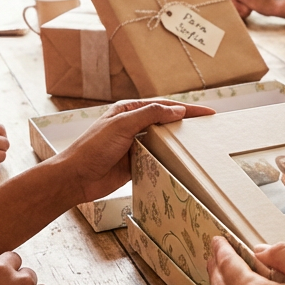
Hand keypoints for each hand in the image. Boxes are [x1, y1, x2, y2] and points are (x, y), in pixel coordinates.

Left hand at [56, 99, 215, 201]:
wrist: (75, 178)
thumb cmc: (93, 148)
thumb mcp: (122, 126)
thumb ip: (150, 115)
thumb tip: (177, 110)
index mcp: (128, 111)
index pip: (164, 106)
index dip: (188, 108)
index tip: (208, 112)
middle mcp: (133, 126)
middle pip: (165, 123)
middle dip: (186, 124)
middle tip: (209, 129)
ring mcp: (134, 146)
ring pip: (162, 142)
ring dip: (178, 144)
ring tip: (200, 146)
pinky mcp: (134, 164)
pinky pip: (157, 159)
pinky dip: (169, 160)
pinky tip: (181, 163)